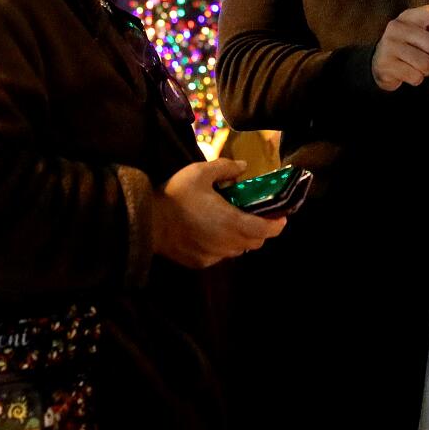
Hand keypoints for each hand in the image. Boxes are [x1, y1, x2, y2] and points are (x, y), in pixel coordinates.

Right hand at [150, 159, 286, 268]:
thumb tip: (244, 167)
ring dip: (241, 238)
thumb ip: (226, 168)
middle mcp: (227, 244)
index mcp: (232, 222)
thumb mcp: (200, 172)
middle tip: (256, 214)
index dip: (278, 224)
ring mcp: (214, 256)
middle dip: (260, 230)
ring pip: (238, 250)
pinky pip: (220, 255)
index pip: (267, 230)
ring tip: (233, 221)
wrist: (147, 222)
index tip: (281, 216)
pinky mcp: (200, 262)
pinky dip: (222, 245)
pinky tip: (211, 232)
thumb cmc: (176, 196)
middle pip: (255, 242)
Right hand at [371, 1, 428, 91]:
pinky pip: (415, 76)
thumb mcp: (422, 31)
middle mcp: (397, 27)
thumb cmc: (408, 47)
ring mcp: (389, 45)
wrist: (380, 64)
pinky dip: (417, 79)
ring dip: (427, 70)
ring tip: (420, 67)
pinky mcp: (386, 64)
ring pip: (425, 63)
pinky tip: (409, 73)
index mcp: (409, 17)